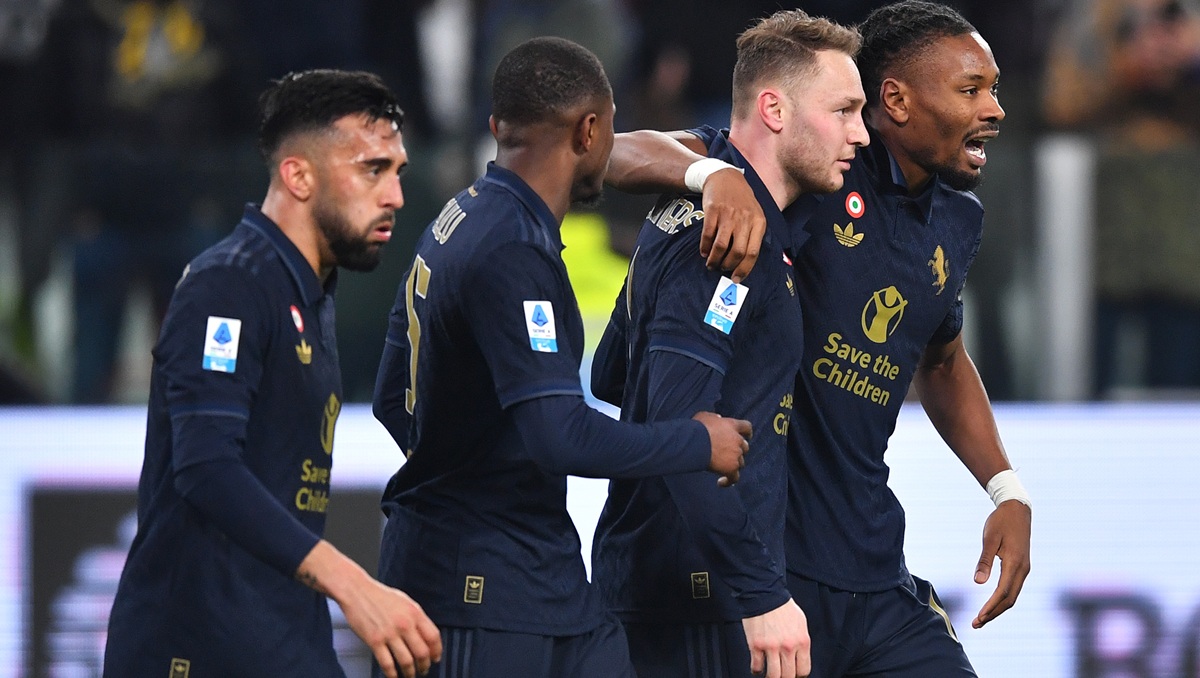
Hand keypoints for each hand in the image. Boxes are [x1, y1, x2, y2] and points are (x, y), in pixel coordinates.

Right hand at [297, 541, 442, 676]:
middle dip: (425, 665)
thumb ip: (416, 618)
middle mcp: (404, 624)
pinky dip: (392, 674)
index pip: (433, 637)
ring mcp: (389, 633)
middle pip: (422, 652)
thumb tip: (426, 636)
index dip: (437, 651)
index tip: (435, 658)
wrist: (357, 591)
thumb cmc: (380, 596)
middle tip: (424, 670)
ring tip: (410, 675)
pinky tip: (393, 676)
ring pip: (406, 661)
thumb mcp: (405, 602)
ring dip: (410, 672)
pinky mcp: (374, 641)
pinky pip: (387, 664)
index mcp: (414, 613)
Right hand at [692, 411, 749, 483]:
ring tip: (722, 467)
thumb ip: (714, 418)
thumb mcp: (705, 416)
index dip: (747, 433)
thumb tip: (718, 419)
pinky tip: (721, 482)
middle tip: (728, 453)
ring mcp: (736, 455)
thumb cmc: (697, 428)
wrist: (694, 443)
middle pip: (745, 447)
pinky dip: (729, 481)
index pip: (747, 427)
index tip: (747, 436)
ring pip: (741, 462)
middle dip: (738, 450)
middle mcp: (737, 440)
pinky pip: (734, 478)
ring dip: (733, 464)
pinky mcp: (731, 468)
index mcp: (732, 426)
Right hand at [698, 167, 765, 283]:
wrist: (725, 177)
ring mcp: (728, 214)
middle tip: (721, 269)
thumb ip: (753, 235)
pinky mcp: (713, 211)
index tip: (736, 279)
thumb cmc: (741, 200)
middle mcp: (745, 219)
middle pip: (737, 252)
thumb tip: (745, 262)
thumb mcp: (755, 214)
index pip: (753, 252)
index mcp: (758, 222)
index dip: (744, 269)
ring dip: (714, 260)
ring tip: (711, 264)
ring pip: (721, 246)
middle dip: (727, 266)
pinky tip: (704, 252)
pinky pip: (708, 236)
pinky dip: (705, 248)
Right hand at [742, 599, 810, 676]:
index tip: (794, 674)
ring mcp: (771, 647)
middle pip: (789, 676)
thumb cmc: (783, 606)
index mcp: (802, 641)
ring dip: (771, 677)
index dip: (798, 675)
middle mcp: (788, 647)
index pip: (804, 670)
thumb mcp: (801, 623)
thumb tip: (800, 656)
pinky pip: (757, 666)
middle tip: (782, 675)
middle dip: (786, 677)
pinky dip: (757, 669)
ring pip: (773, 675)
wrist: (765, 594)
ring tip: (770, 674)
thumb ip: (801, 641)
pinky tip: (758, 667)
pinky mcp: (756, 645)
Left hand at [972, 499, 1030, 627]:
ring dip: (998, 609)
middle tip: (976, 624)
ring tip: (982, 618)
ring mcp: (1024, 569)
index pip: (1003, 593)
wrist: (1017, 509)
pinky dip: (1003, 599)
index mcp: (1015, 564)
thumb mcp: (989, 539)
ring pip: (1012, 596)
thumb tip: (978, 583)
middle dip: (993, 613)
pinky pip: (1013, 588)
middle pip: (1009, 599)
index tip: (979, 618)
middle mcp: (1023, 570)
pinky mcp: (1022, 567)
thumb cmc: (1001, 522)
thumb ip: (984, 561)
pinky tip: (992, 604)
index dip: (991, 607)